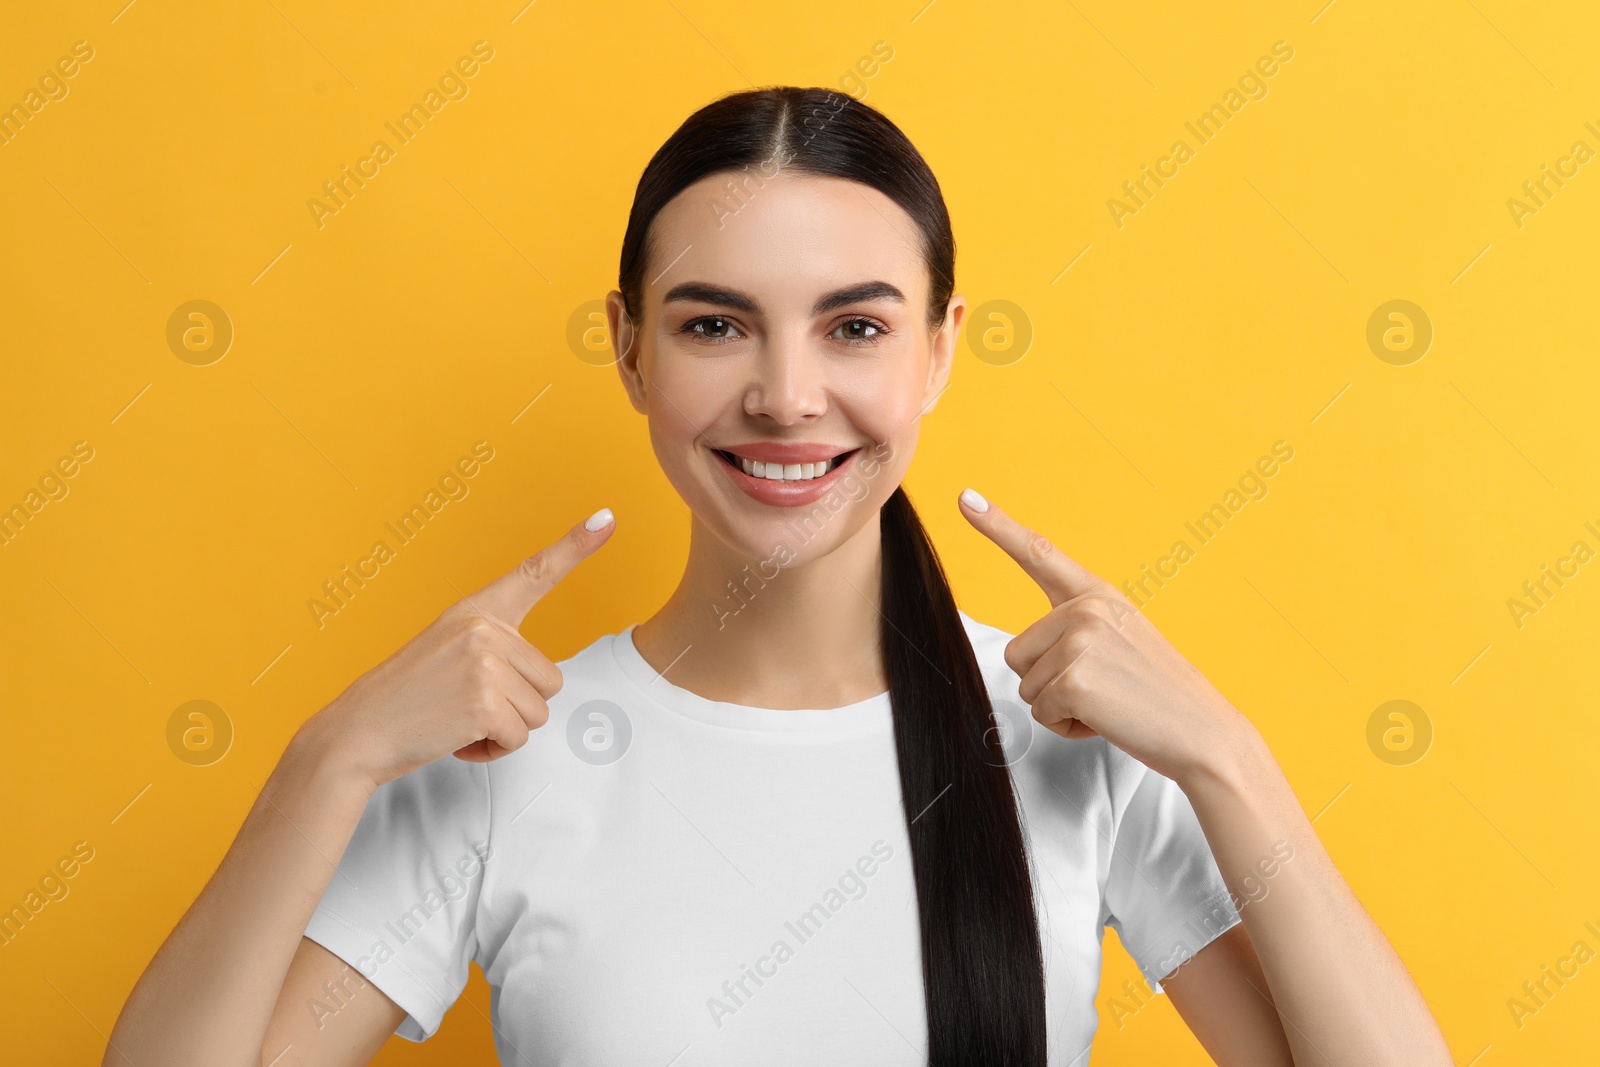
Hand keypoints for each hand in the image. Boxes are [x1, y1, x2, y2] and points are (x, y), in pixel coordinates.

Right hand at [303, 509, 616, 790]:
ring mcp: (486, 663)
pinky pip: (520, 737)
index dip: (575, 546)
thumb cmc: (405, 699)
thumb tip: (535, 676)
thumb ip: (492, 648)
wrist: (357, 733)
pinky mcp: (485, 702)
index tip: (607, 518)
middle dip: (516, 704)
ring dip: (504, 729)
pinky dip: (493, 749)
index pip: (534, 572)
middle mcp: (484, 629)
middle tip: (465, 705)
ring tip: (457, 719)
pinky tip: (457, 738)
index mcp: (476, 611)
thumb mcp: (447, 651)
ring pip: (538, 712)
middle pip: (550, 680)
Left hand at [958, 489, 1252, 785]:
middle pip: (1018, 653)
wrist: (1204, 732)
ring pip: (1026, 685)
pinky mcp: (1074, 678)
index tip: (966, 497)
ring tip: (1109, 703)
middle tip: (1104, 690)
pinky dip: (1067, 726)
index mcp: (1097, 595)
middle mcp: (1086, 608)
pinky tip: (1107, 719)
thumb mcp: (1120, 642)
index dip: (997, 526)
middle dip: (1049, 683)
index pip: (1039, 553)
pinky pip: (1040, 712)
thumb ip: (1077, 630)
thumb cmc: (1157, 696)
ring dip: (1060, 707)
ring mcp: (1079, 640)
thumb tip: (1029, 651)